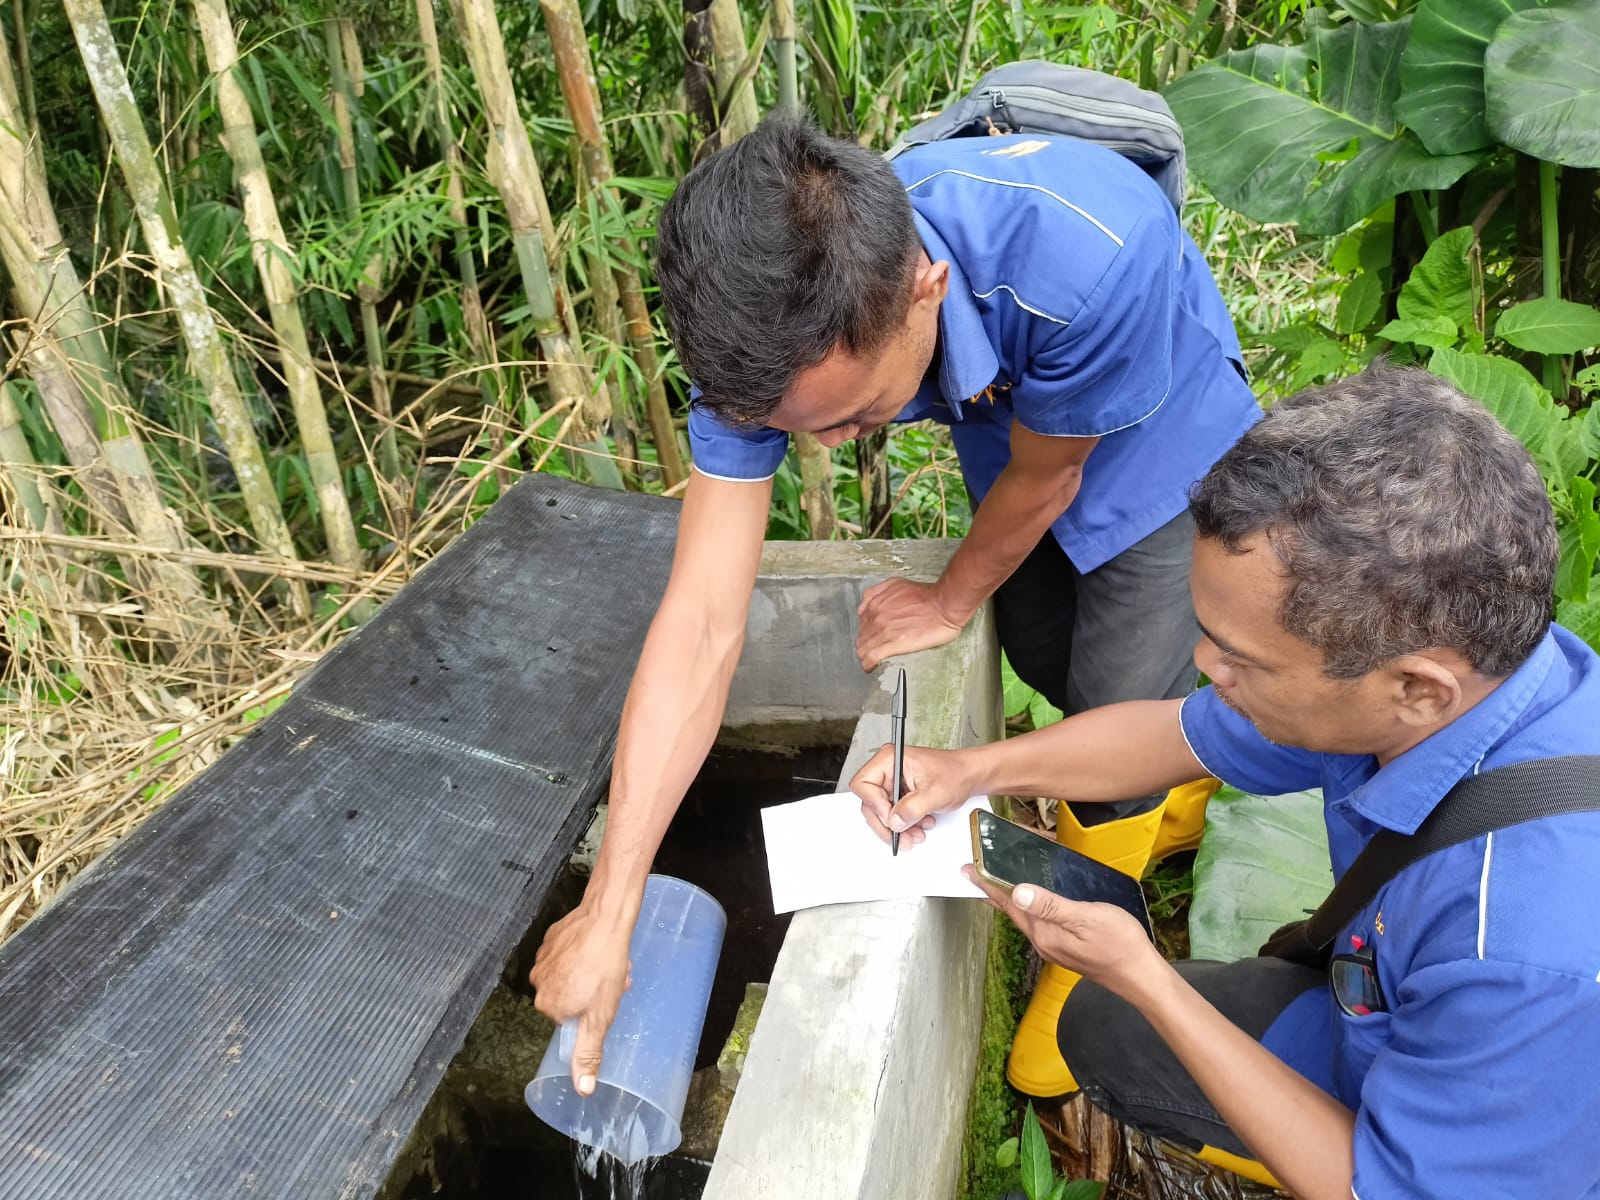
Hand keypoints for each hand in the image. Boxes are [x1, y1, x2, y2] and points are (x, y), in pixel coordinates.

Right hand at [528, 901, 635, 1093]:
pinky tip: (599, 947)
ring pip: (570, 974)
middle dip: (593, 992)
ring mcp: (543, 958)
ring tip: (612, 963)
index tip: (607, 1000)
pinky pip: (567, 954)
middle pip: (570, 996)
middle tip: (615, 982)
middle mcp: (538, 983)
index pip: (571, 1019)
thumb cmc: (604, 967)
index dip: (592, 1011)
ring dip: (590, 973)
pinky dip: (582, 954)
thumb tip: (581, 1089)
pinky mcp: (551, 938)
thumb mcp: (600, 1017)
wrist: (605, 918)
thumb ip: (588, 1053)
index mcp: (548, 1005)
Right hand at [851, 743, 978, 846]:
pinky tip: (918, 826)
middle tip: (900, 836)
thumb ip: (912, 808)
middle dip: (887, 823)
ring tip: (915, 833)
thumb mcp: (934, 793)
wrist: (969, 776)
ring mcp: (892, 783)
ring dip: (897, 828)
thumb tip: (895, 821)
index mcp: (890, 759)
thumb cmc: (955, 773)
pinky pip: (892, 815)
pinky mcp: (899, 795)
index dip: (875, 804)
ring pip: (881, 813)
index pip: (863, 784)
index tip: (891, 817)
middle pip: (870, 802)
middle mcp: (887, 770)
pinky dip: (904, 825)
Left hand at [855, 579, 966, 671]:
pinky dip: (869, 664)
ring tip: (872, 660)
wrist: (944, 605)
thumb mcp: (897, 584)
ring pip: (863, 648)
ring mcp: (885, 631)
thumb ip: (877, 592)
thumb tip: (866, 604)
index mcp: (877, 604)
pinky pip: (872, 657)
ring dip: (866, 655)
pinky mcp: (895, 644)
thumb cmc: (927, 596)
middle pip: (861, 637)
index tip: (870, 637)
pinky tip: (871, 667)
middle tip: (872, 650)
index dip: (865, 632)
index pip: (860, 623)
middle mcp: (877, 617)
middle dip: (865, 644)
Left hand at [963, 867, 1165, 1000]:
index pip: (1009, 904)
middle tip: (976, 873)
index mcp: (1044, 933)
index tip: (967, 871)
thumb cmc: (1119, 943)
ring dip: (1010, 901)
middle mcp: (1043, 942)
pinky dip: (1029, 909)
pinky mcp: (1066, 949)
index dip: (988, 886)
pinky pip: (1039, 924)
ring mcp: (1054, 948)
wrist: (1140, 976)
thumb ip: (1051, 905)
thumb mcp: (1086, 917)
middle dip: (993, 892)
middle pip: (1013, 912)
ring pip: (1025, 919)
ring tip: (998, 885)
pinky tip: (1033, 903)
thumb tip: (1017, 894)